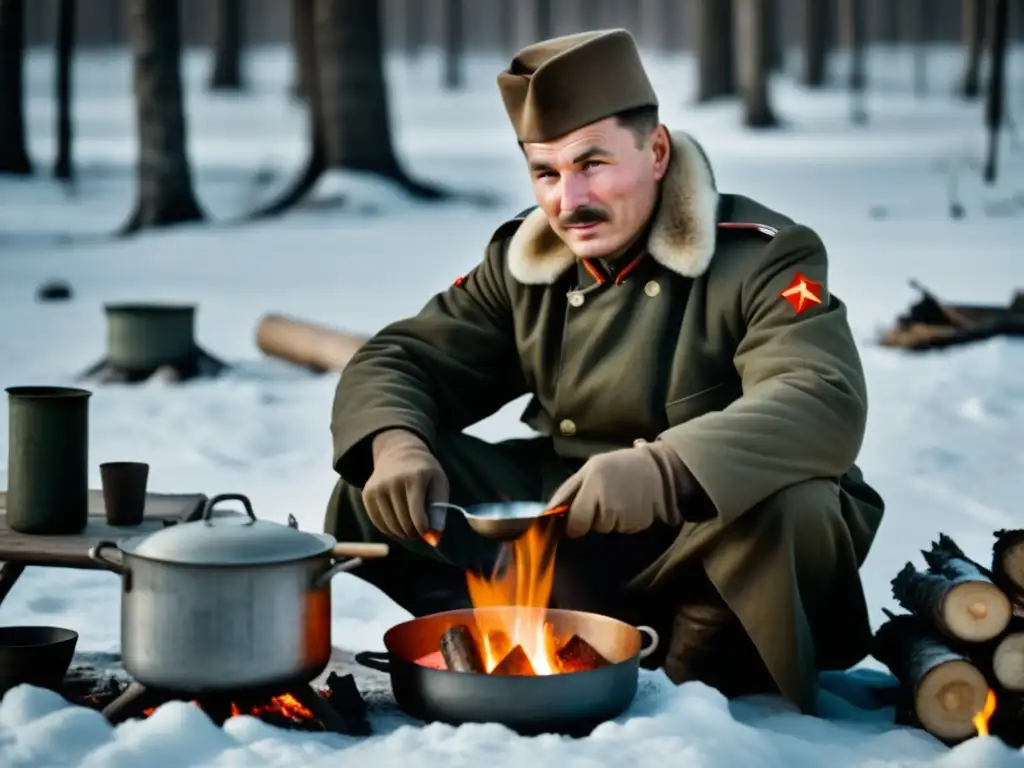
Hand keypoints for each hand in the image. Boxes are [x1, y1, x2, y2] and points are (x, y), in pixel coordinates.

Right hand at [363, 429, 448, 539]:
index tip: (426, 531)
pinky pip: (378, 522)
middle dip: (413, 533)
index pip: (417, 515)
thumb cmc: (424, 472)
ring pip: (390, 526)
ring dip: (401, 533)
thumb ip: (439, 510)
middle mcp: (393, 481)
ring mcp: (378, 487)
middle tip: (419, 532)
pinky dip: (388, 529)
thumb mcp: (439, 484)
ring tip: (410, 530)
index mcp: (415, 478)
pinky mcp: (367, 494)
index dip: (423, 529)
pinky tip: (397, 524)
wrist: (399, 452)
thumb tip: (434, 538)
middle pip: (403, 523)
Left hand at [547, 442, 686, 537]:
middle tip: (601, 505)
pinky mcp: (638, 523)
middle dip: (591, 521)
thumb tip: (547, 514)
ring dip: (608, 521)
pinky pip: (622, 530)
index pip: (575, 519)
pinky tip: (630, 507)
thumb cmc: (618, 467)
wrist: (659, 470)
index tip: (574, 522)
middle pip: (589, 526)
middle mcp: (607, 499)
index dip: (572, 525)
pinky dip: (623, 522)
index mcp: (592, 481)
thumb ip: (569, 491)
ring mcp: (624, 513)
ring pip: (605, 529)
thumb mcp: (591, 469)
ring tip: (619, 501)